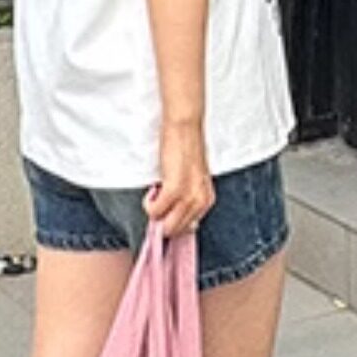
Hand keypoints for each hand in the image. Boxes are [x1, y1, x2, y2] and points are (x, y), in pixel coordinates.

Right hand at [146, 117, 214, 237]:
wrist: (185, 127)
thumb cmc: (187, 148)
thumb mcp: (194, 179)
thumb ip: (189, 198)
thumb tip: (174, 217)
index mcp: (207, 199)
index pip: (189, 227)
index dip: (173, 222)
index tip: (165, 215)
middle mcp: (201, 201)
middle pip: (177, 229)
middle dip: (164, 220)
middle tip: (158, 203)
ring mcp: (189, 196)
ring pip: (167, 226)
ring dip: (156, 213)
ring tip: (156, 194)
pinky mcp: (174, 189)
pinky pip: (155, 211)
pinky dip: (149, 205)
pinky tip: (152, 191)